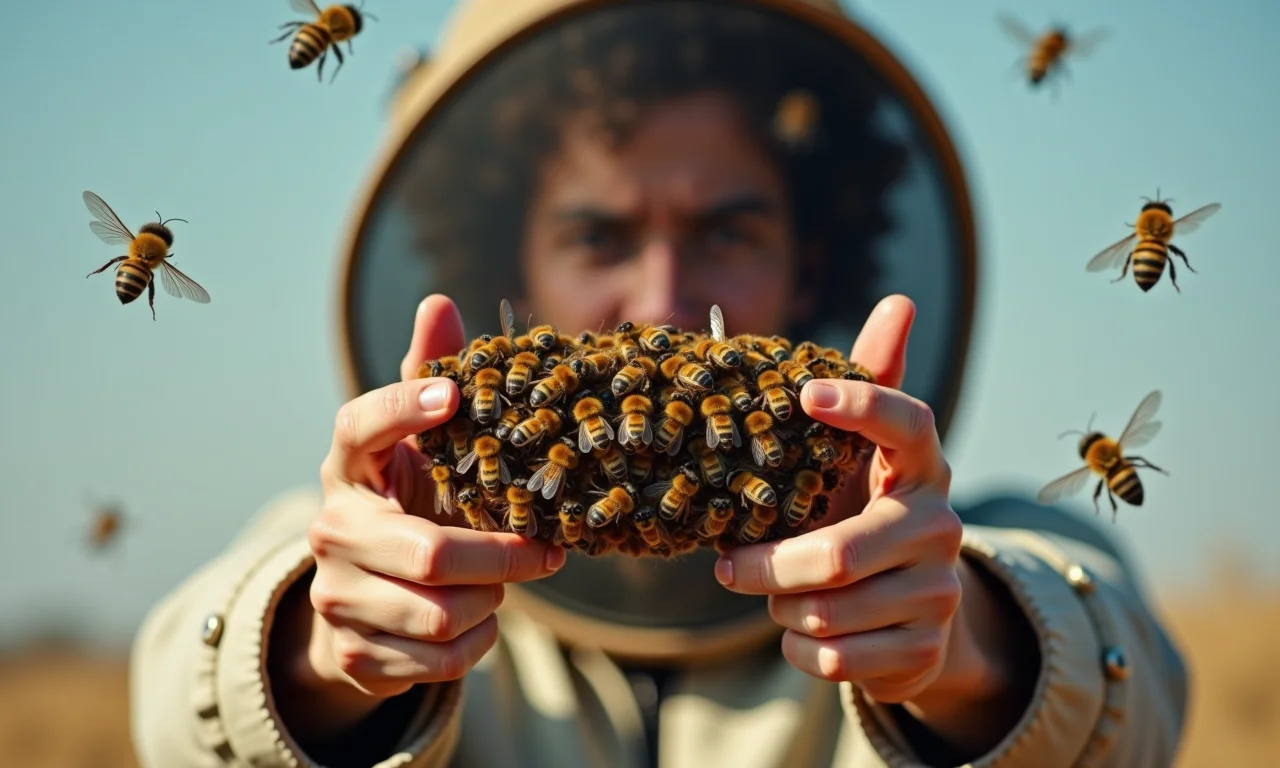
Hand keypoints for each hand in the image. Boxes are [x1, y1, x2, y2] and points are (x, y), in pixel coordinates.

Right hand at [273, 295, 566, 742]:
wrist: (359, 606)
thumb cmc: (404, 507)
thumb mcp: (415, 451)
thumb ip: (425, 381)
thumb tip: (440, 303)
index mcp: (349, 467)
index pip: (358, 427)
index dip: (402, 408)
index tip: (452, 395)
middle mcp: (332, 530)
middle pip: (429, 552)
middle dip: (502, 555)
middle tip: (545, 548)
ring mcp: (337, 597)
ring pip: (443, 614)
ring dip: (492, 599)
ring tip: (501, 580)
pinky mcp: (355, 655)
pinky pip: (446, 659)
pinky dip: (481, 640)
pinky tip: (480, 619)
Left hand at [715, 295, 1032, 757]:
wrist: (915, 619)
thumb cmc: (864, 518)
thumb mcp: (857, 464)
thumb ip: (869, 390)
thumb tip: (900, 299)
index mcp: (919, 467)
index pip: (908, 422)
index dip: (862, 405)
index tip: (806, 395)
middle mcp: (940, 525)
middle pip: (840, 553)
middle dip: (769, 567)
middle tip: (728, 565)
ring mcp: (938, 592)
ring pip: (826, 612)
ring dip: (781, 608)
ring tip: (779, 595)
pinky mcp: (924, 650)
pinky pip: (833, 658)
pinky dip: (798, 650)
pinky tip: (803, 634)